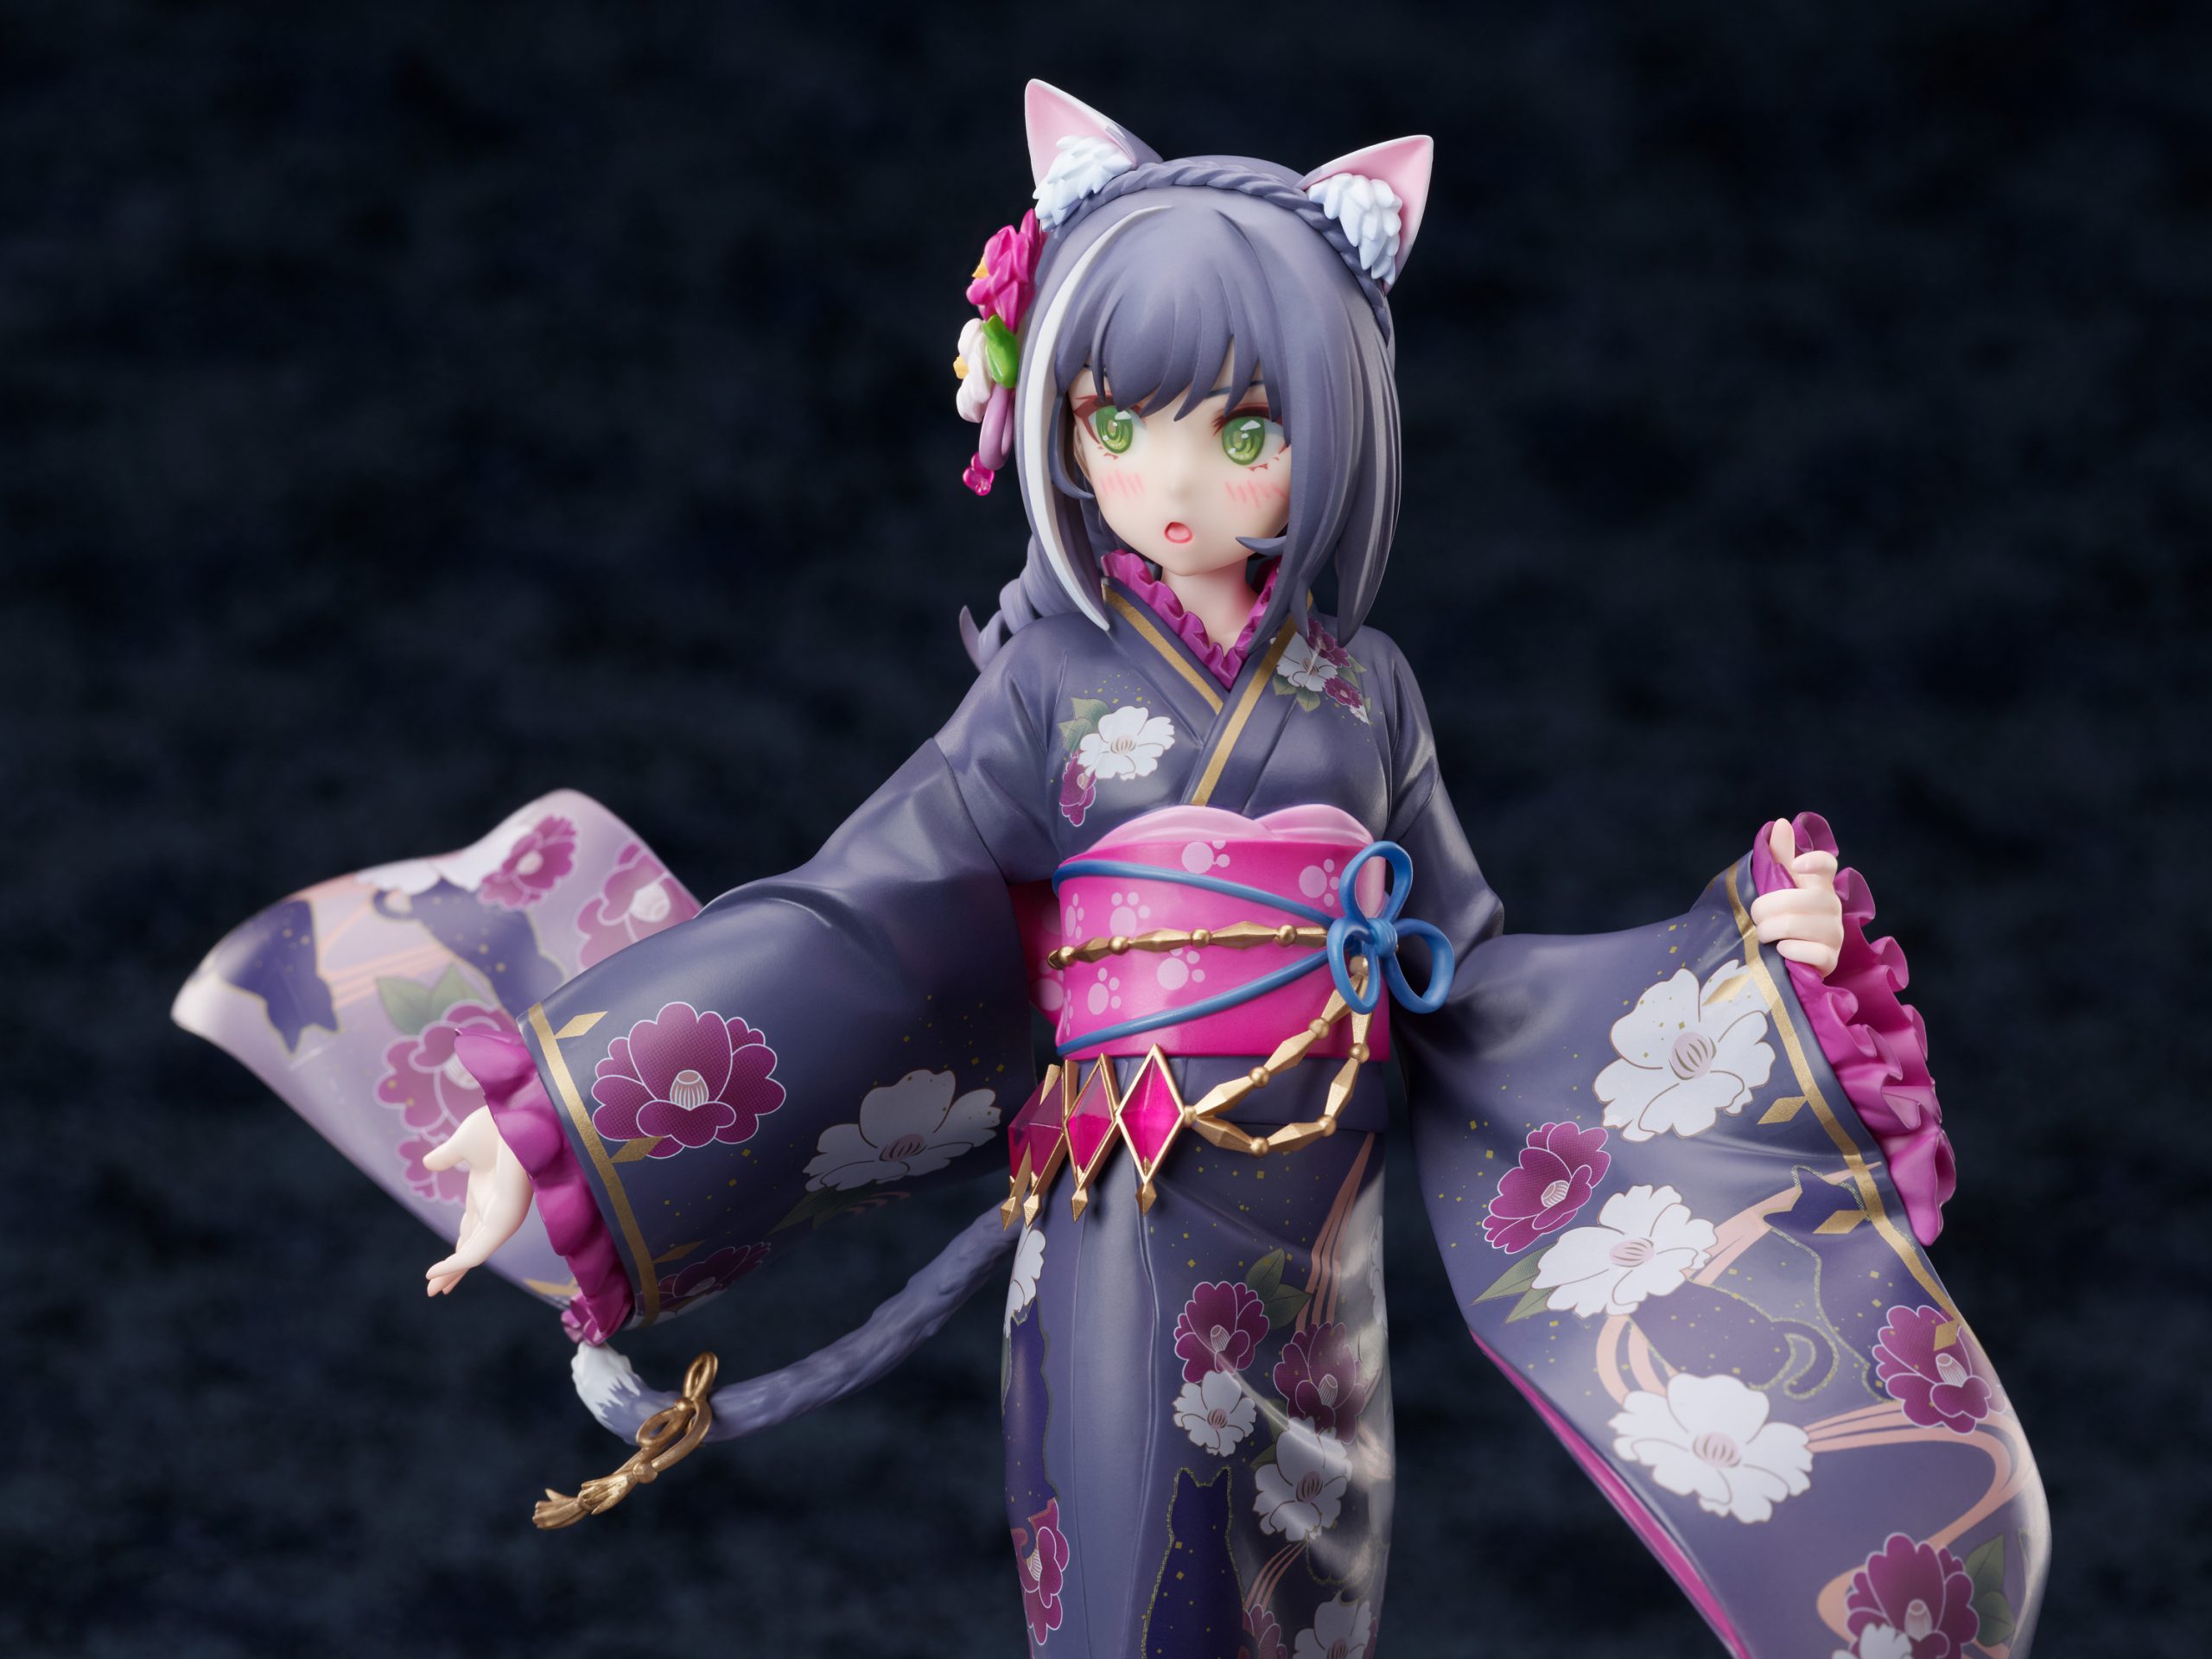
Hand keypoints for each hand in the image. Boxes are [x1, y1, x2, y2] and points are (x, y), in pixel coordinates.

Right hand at [423, 1105, 532, 1296]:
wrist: (519, 1112)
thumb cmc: (498, 1123)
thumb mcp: (462, 1144)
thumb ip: (446, 1157)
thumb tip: (428, 1164)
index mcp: (486, 1192)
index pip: (469, 1230)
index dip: (454, 1250)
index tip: (438, 1269)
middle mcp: (496, 1206)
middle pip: (473, 1245)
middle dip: (454, 1269)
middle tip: (436, 1291)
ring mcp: (503, 1213)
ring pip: (477, 1253)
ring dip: (453, 1272)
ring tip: (433, 1291)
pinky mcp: (507, 1217)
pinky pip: (478, 1250)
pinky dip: (456, 1263)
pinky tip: (434, 1273)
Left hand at [1750, 818, 1843, 976]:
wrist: (1789, 956)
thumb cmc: (1783, 915)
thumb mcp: (1779, 885)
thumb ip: (1779, 855)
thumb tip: (1781, 823)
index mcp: (1818, 885)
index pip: (1827, 865)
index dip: (1815, 861)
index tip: (1797, 865)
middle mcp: (1832, 907)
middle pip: (1803, 899)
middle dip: (1768, 909)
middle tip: (1756, 918)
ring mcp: (1835, 934)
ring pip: (1800, 925)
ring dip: (1772, 930)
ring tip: (1763, 934)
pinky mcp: (1831, 959)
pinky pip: (1812, 952)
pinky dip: (1790, 951)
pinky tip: (1782, 950)